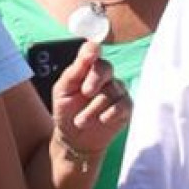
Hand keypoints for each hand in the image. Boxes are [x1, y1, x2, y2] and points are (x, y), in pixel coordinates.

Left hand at [51, 44, 130, 165]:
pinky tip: (101, 120)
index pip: (92, 51)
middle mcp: (104, 77)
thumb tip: (88, 49)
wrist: (75, 139)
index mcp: (86, 69)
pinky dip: (111, 113)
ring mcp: (117, 91)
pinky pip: (123, 104)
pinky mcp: (126, 107)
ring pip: (112, 91)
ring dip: (94, 108)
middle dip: (95, 80)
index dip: (93, 50)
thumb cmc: (66, 112)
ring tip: (81, 121)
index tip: (90, 55)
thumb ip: (75, 71)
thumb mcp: (62, 91)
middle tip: (85, 93)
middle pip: (106, 68)